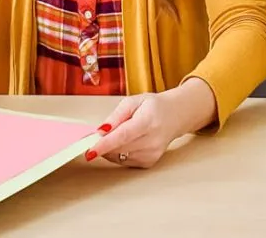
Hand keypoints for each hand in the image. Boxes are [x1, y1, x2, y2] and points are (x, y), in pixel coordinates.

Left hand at [84, 80, 216, 168]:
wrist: (175, 116)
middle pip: (119, 148)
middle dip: (102, 145)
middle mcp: (152, 140)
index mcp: (148, 121)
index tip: (90, 151)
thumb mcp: (133, 101)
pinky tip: (125, 142)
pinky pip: (124, 161)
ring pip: (119, 157)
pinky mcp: (149, 162)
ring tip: (116, 134)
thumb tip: (100, 130)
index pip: (123, 136)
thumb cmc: (153, 106)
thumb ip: (116, 116)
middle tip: (93, 137)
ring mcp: (152, 154)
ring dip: (110, 149)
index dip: (104, 144)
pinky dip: (118, 153)